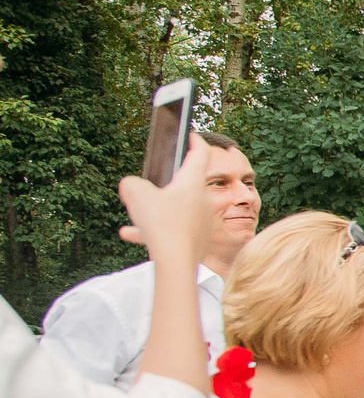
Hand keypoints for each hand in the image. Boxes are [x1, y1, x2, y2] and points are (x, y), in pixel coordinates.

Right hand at [117, 135, 215, 266]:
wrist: (177, 263)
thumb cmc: (162, 225)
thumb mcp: (137, 195)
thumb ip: (131, 184)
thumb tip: (131, 185)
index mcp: (192, 183)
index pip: (199, 154)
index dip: (195, 141)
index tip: (192, 135)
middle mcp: (201, 200)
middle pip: (185, 183)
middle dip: (167, 181)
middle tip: (155, 179)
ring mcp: (200, 220)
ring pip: (173, 210)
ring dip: (153, 211)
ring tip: (134, 215)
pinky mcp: (196, 239)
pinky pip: (170, 230)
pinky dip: (152, 230)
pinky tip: (129, 233)